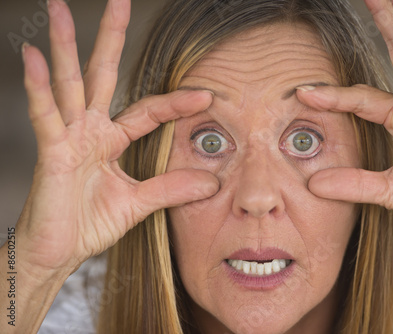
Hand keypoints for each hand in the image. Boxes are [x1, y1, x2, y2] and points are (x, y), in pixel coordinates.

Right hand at [17, 0, 217, 275]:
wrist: (58, 253)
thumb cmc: (90, 224)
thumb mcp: (140, 203)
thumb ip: (172, 188)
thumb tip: (211, 182)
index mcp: (111, 140)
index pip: (148, 110)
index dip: (176, 102)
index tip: (207, 95)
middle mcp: (89, 130)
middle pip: (102, 76)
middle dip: (110, 39)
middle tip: (119, 1)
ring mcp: (67, 137)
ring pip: (69, 83)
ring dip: (65, 46)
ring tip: (60, 9)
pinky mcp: (50, 151)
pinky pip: (45, 115)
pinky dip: (38, 86)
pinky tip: (33, 55)